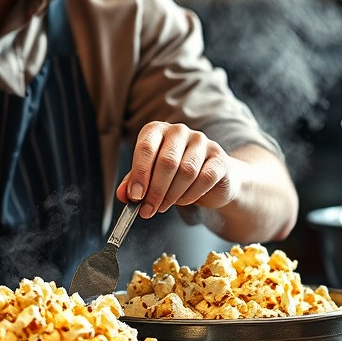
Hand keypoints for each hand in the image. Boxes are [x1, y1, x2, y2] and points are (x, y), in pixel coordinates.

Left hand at [117, 121, 235, 217]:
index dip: (140, 174)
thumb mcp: (150, 176)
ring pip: (186, 171)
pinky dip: (191, 195)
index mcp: (157, 130)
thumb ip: (134, 182)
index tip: (135, 196)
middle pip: (167, 161)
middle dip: (155, 190)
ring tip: (163, 206)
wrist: (210, 178)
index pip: (146, 148)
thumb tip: (123, 195)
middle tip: (148, 210)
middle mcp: (179, 131)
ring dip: (172, 195)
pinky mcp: (219, 158)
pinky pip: (204, 179)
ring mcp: (201, 142)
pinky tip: (184, 200)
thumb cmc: (173, 174)